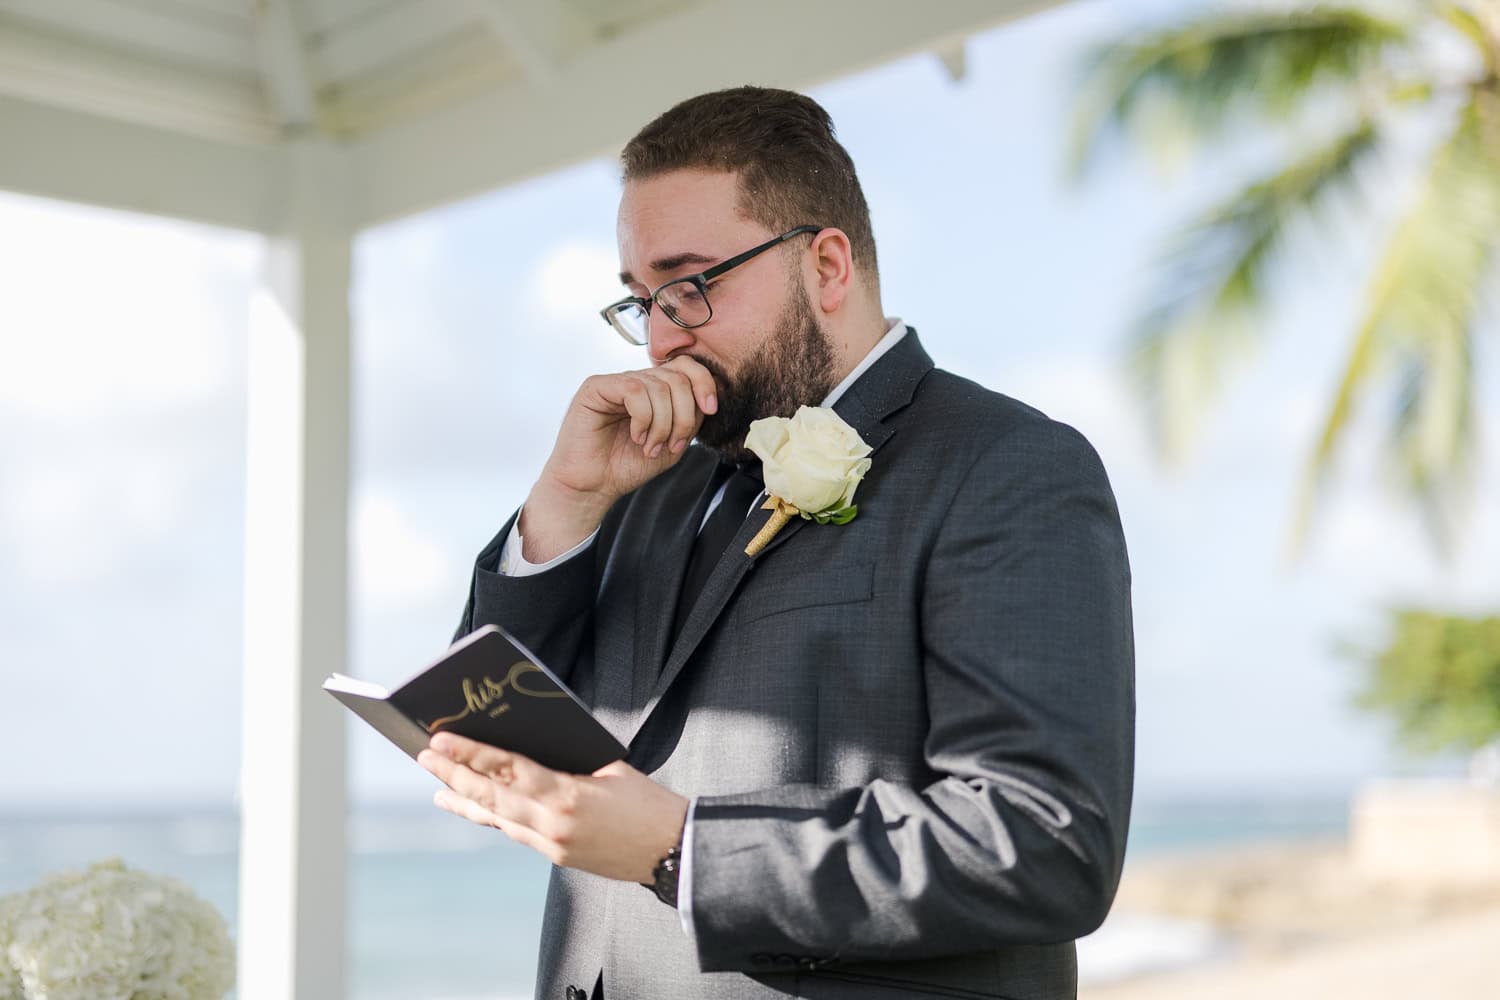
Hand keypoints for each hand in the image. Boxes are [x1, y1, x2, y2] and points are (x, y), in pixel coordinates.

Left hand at [418, 732, 689, 884]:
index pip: (508, 769)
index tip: (442, 740)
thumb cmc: (649, 803)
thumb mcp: (612, 768)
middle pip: (492, 796)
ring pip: (498, 819)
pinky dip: (493, 818)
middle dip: (455, 776)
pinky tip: (479, 809)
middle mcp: (554, 823)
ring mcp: (554, 844)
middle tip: (426, 757)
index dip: (472, 754)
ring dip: (467, 802)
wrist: (674, 850)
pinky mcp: (559, 857)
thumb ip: (571, 759)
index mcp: (569, 794)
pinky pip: (516, 833)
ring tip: (440, 790)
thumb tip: (530, 745)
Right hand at [520, 356, 717, 560]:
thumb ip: (691, 418)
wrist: (594, 486)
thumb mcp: (673, 443)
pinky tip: (637, 436)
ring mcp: (617, 382)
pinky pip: (634, 391)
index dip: (704, 383)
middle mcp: (637, 381)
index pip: (687, 367)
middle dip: (684, 415)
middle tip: (672, 444)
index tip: (710, 409)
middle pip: (678, 377)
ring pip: (659, 386)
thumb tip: (707, 398)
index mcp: (655, 390)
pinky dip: (643, 418)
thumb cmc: (627, 466)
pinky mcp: (596, 387)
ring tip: (650, 447)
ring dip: (663, 424)